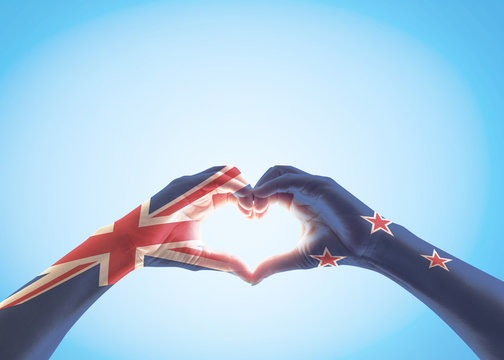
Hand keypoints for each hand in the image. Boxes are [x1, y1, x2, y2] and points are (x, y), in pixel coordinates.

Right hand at [136, 165, 253, 281]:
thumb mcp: (201, 256)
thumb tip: (250, 275)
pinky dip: (233, 185)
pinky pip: (215, 176)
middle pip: (234, 178)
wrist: (133, 248)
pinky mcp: (184, 186)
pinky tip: (241, 203)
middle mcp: (199, 190)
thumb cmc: (162, 251)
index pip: (233, 192)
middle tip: (257, 213)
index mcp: (204, 203)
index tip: (257, 218)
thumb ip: (225, 262)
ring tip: (250, 208)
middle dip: (250, 193)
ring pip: (228, 171)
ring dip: (244, 187)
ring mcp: (191, 185)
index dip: (249, 202)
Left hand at [252, 165, 386, 283]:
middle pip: (271, 175)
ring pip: (279, 171)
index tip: (249, 218)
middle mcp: (304, 189)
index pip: (269, 190)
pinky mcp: (321, 185)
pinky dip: (271, 184)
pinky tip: (261, 199)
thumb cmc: (338, 250)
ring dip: (261, 184)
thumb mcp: (298, 257)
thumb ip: (275, 263)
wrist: (366, 248)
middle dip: (255, 189)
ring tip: (255, 207)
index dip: (255, 200)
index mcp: (297, 202)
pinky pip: (290, 178)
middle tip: (249, 211)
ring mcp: (313, 185)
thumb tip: (252, 278)